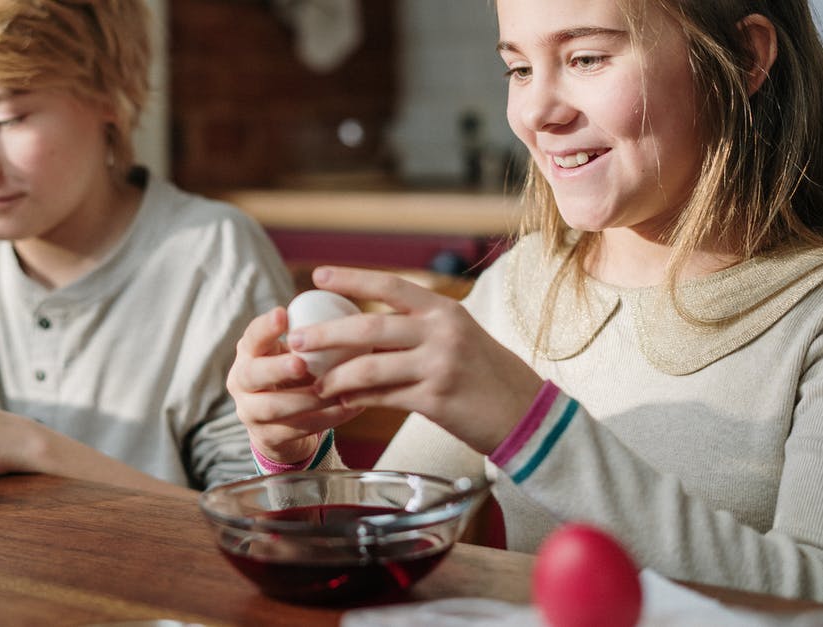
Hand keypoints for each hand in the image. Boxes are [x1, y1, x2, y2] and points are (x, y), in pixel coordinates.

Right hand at [226, 307, 363, 463]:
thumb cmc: (294, 376)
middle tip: (302, 363)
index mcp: (249, 353)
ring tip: (337, 390)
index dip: (265, 327)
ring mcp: (251, 412)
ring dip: (308, 398)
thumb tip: (350, 310)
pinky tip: (351, 407)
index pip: (251, 337)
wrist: (282, 425)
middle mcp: (242, 382)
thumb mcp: (293, 352)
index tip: (283, 314)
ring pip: (274, 408)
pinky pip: (298, 429)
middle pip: (253, 375)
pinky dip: (327, 418)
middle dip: (278, 368)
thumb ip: (309, 335)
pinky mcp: (268, 438)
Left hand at [291, 266, 542, 453]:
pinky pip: (383, 397)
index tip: (318, 276)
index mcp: (445, 310)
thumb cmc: (487, 376)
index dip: (352, 279)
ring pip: (370, 367)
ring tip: (313, 381)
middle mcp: (442, 332)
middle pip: (369, 328)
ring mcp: (439, 365)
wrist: (526, 415)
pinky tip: (340, 401)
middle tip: (296, 339)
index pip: (391, 286)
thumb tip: (363, 334)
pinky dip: (357, 399)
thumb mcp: (458, 339)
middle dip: (326, 333)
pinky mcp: (436, 399)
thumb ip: (417, 332)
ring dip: (335, 376)